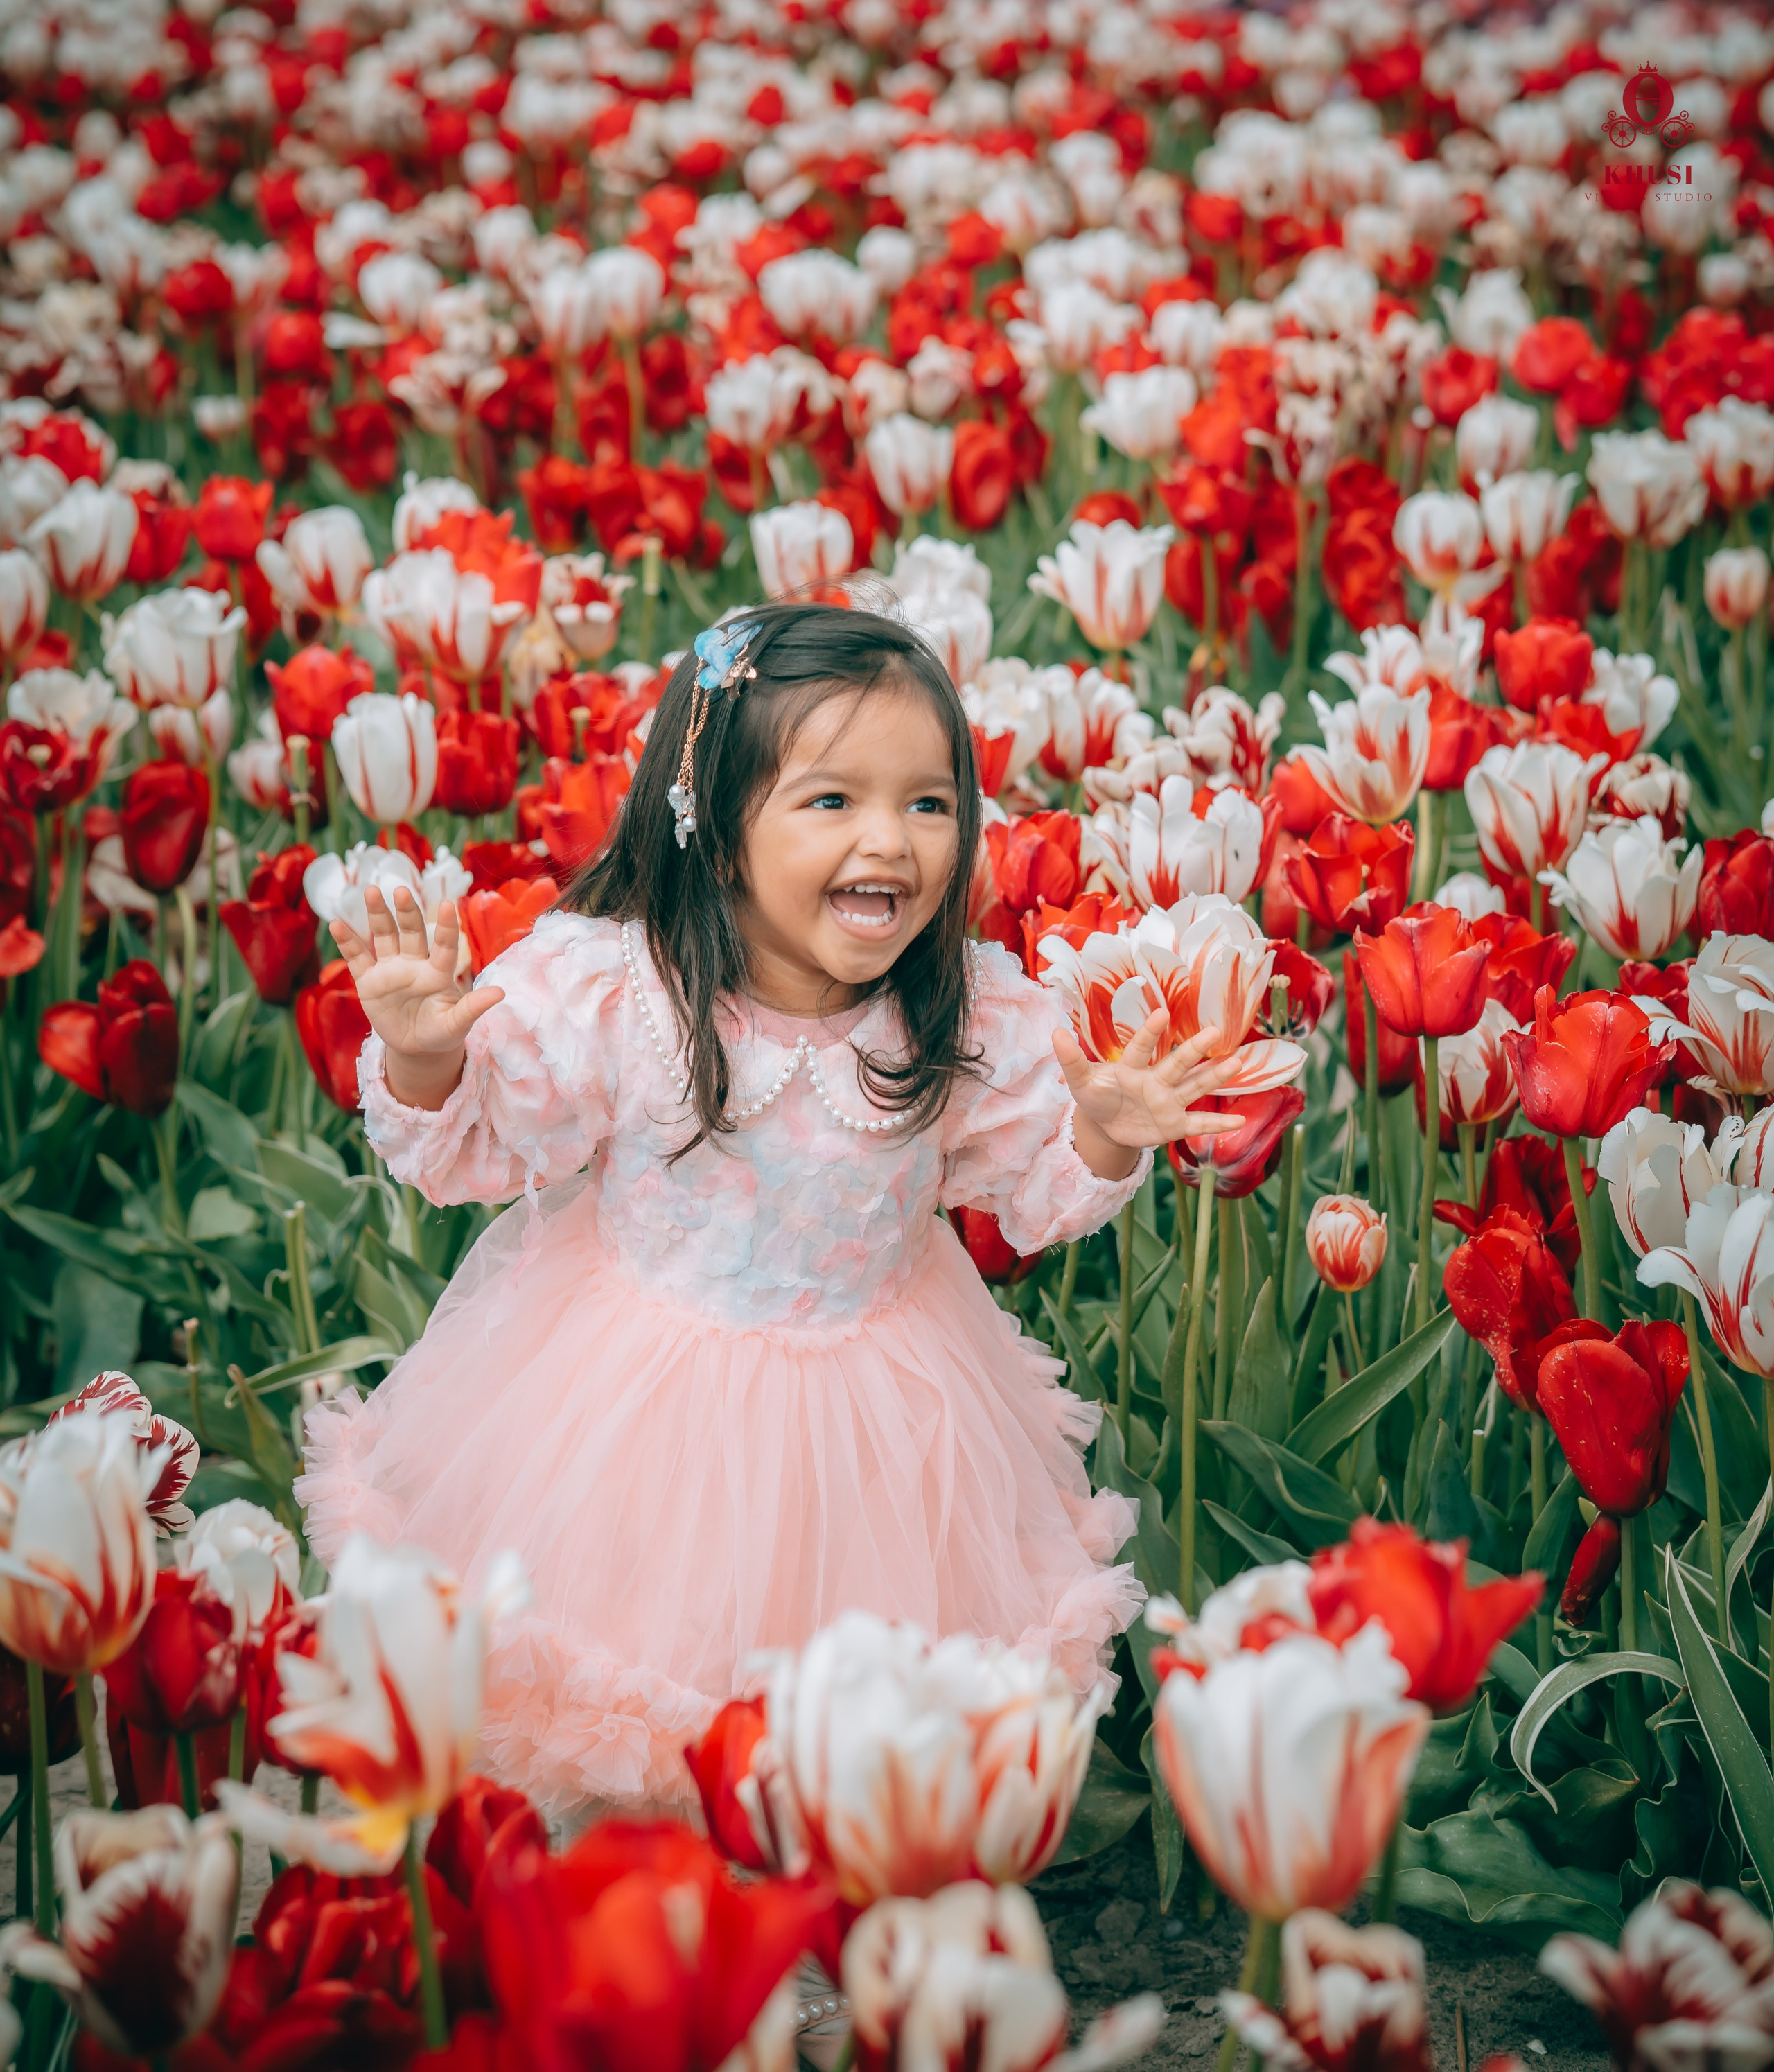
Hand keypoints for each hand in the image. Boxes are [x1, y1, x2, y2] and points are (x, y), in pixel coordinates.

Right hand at [330, 886, 503, 1107]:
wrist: (417, 1048)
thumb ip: (474, 1008)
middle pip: (411, 932)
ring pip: (384, 936)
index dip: (446, 926)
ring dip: (378, 915)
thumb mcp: (458, 1024)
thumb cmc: (442, 1032)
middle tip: (401, 890)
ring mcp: (390, 969)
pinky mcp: (369, 980)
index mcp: (438, 972)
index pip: (444, 944)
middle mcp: (414, 964)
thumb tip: (501, 993)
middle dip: (406, 911)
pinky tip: (337, 923)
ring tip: (371, 891)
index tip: (449, 904)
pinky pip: (357, 958)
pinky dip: (348, 941)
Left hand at [1054, 1013, 1247, 1173]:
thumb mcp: (1080, 1081)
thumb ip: (1071, 1059)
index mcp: (1131, 1067)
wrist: (1107, 1126)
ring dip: (1215, 1076)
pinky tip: (1239, 1120)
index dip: (1150, 1033)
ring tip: (1237, 1062)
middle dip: (1194, 1049)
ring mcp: (1169, 1100)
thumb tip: (1055, 1031)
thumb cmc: (1096, 1095)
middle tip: (1215, 1030)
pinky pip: (1198, 1123)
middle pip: (1177, 1063)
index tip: (1161, 1013)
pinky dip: (1217, 1124)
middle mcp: (1156, 1079)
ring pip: (1194, 1086)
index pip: (1141, 1047)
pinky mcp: (1175, 1123)